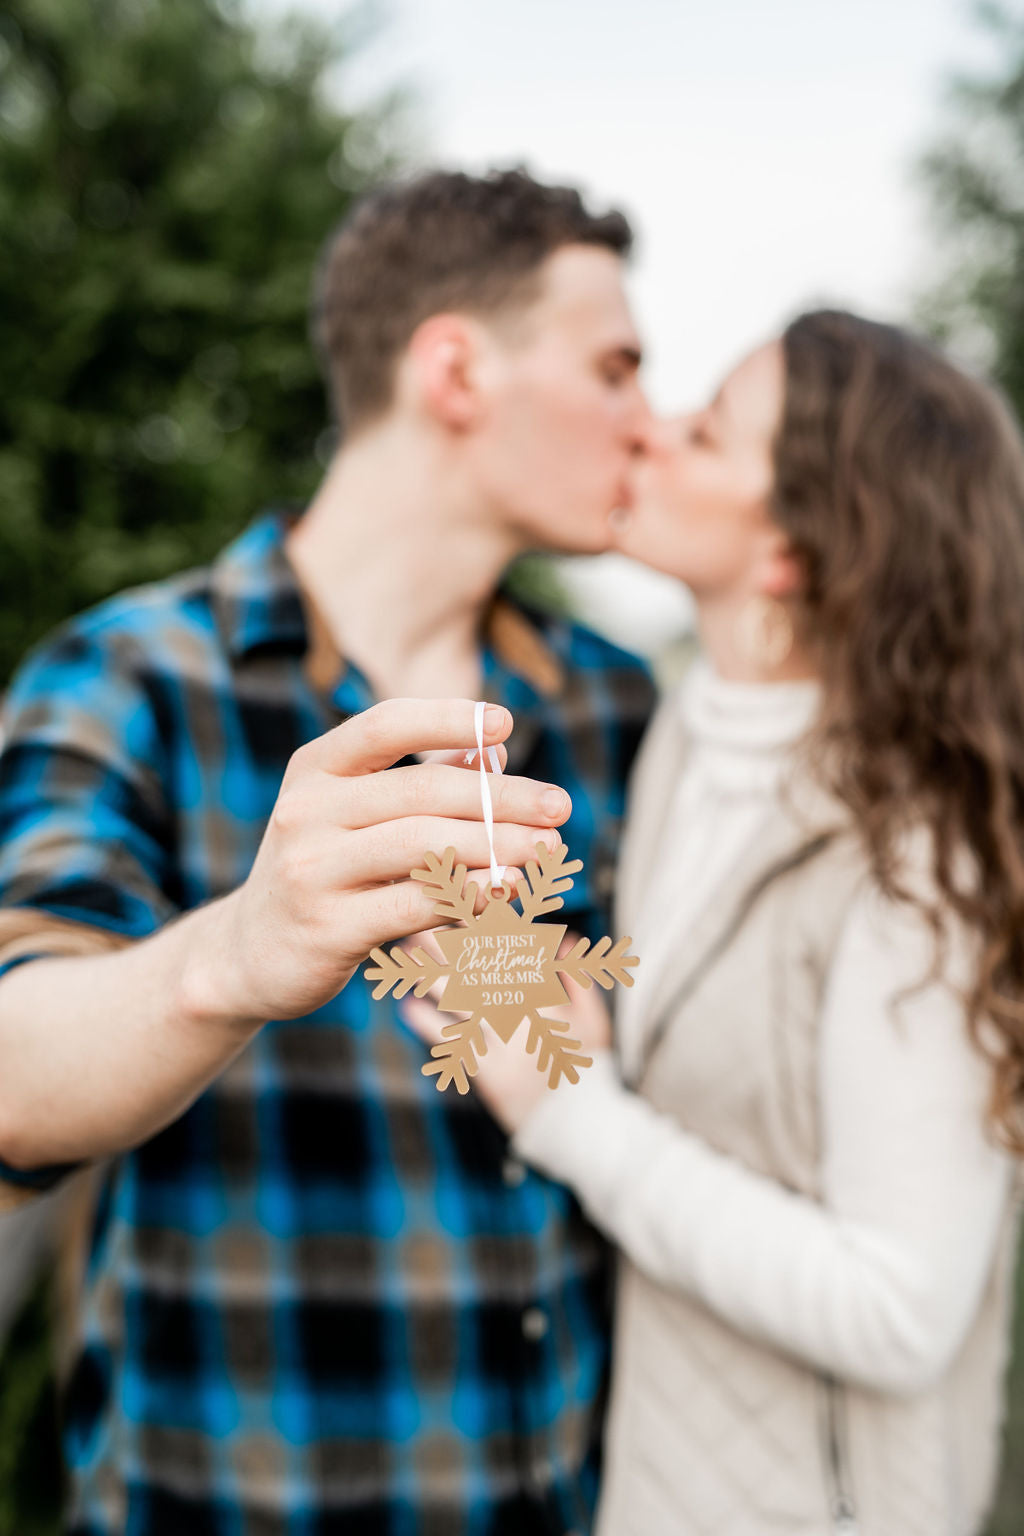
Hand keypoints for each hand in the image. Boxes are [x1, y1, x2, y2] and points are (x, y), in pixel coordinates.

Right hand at [185, 699, 571, 1025]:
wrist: (252, 954)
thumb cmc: (328, 870)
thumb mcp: (358, 815)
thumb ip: (422, 779)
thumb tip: (494, 749)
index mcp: (314, 769)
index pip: (384, 725)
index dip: (447, 718)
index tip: (505, 722)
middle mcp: (305, 811)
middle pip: (422, 791)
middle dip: (500, 798)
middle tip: (559, 807)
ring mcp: (311, 870)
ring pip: (424, 846)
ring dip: (498, 847)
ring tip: (547, 851)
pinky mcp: (327, 927)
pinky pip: (414, 903)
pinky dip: (469, 894)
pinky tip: (509, 890)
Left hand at [401, 937, 612, 1133]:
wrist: (581, 1124)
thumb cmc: (586, 1065)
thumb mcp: (593, 1018)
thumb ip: (577, 976)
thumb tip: (560, 938)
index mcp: (552, 995)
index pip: (515, 948)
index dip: (487, 923)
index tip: (462, 899)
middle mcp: (528, 1015)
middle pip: (481, 968)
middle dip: (448, 941)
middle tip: (417, 917)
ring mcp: (508, 1044)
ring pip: (463, 1000)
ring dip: (432, 977)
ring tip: (406, 958)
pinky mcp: (491, 1074)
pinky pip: (455, 1044)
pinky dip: (429, 1026)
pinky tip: (408, 1008)